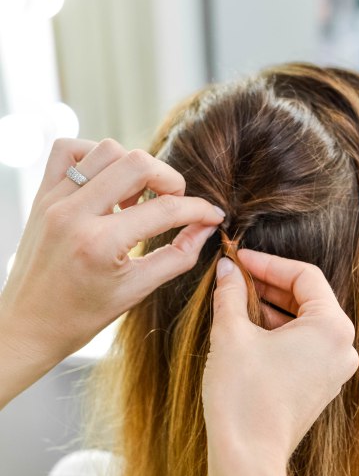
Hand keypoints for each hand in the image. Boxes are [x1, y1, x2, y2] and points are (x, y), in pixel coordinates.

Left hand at [0, 137, 224, 365]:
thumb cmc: (81, 316)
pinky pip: (69, 151)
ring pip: (107, 150)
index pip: (164, 210)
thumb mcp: (136, 291)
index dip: (198, 210)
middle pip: (137, 163)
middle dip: (169, 179)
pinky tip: (107, 183)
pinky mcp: (42, 196)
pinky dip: (95, 157)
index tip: (212, 214)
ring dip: (133, 167)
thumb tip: (206, 228)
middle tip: (175, 201)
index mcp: (100, 244)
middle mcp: (74, 214)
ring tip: (136, 199)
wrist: (29, 325)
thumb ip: (177, 256)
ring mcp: (54, 200)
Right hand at [202, 250, 358, 473]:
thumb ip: (231, 294)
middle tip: (236, 276)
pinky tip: (248, 328)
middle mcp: (342, 348)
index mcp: (332, 327)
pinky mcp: (319, 387)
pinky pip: (303, 346)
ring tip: (236, 300)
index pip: (304, 275)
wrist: (247, 458)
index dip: (268, 262)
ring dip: (272, 308)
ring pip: (304, 323)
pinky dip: (278, 332)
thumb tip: (227, 269)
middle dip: (269, 285)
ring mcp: (333, 370)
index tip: (240, 258)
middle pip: (308, 298)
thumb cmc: (243, 396)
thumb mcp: (232, 334)